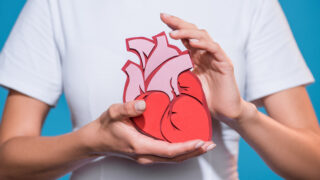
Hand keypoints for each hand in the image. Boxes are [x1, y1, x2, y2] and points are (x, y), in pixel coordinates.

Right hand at [80, 100, 214, 164]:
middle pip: (175, 158)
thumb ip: (127, 108)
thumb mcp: (113, 112)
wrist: (95, 141)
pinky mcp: (146, 154)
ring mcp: (146, 157)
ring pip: (172, 159)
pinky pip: (167, 156)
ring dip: (190, 153)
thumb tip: (143, 104)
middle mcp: (145, 155)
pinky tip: (188, 145)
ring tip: (204, 145)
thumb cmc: (106, 126)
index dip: (186, 147)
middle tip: (210, 144)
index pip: (169, 150)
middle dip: (194, 152)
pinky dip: (181, 152)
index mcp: (140, 146)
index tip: (201, 142)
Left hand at [161, 13, 254, 124]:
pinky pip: (214, 49)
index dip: (174, 27)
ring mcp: (216, 57)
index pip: (184, 37)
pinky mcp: (225, 64)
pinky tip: (193, 42)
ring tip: (173, 33)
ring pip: (203, 37)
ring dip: (187, 32)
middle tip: (164, 17)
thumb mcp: (186, 84)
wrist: (224, 112)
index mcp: (196, 57)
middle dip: (178, 23)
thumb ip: (177, 74)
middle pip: (193, 32)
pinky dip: (203, 44)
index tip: (162, 18)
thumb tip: (157, 72)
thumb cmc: (206, 99)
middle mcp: (206, 54)